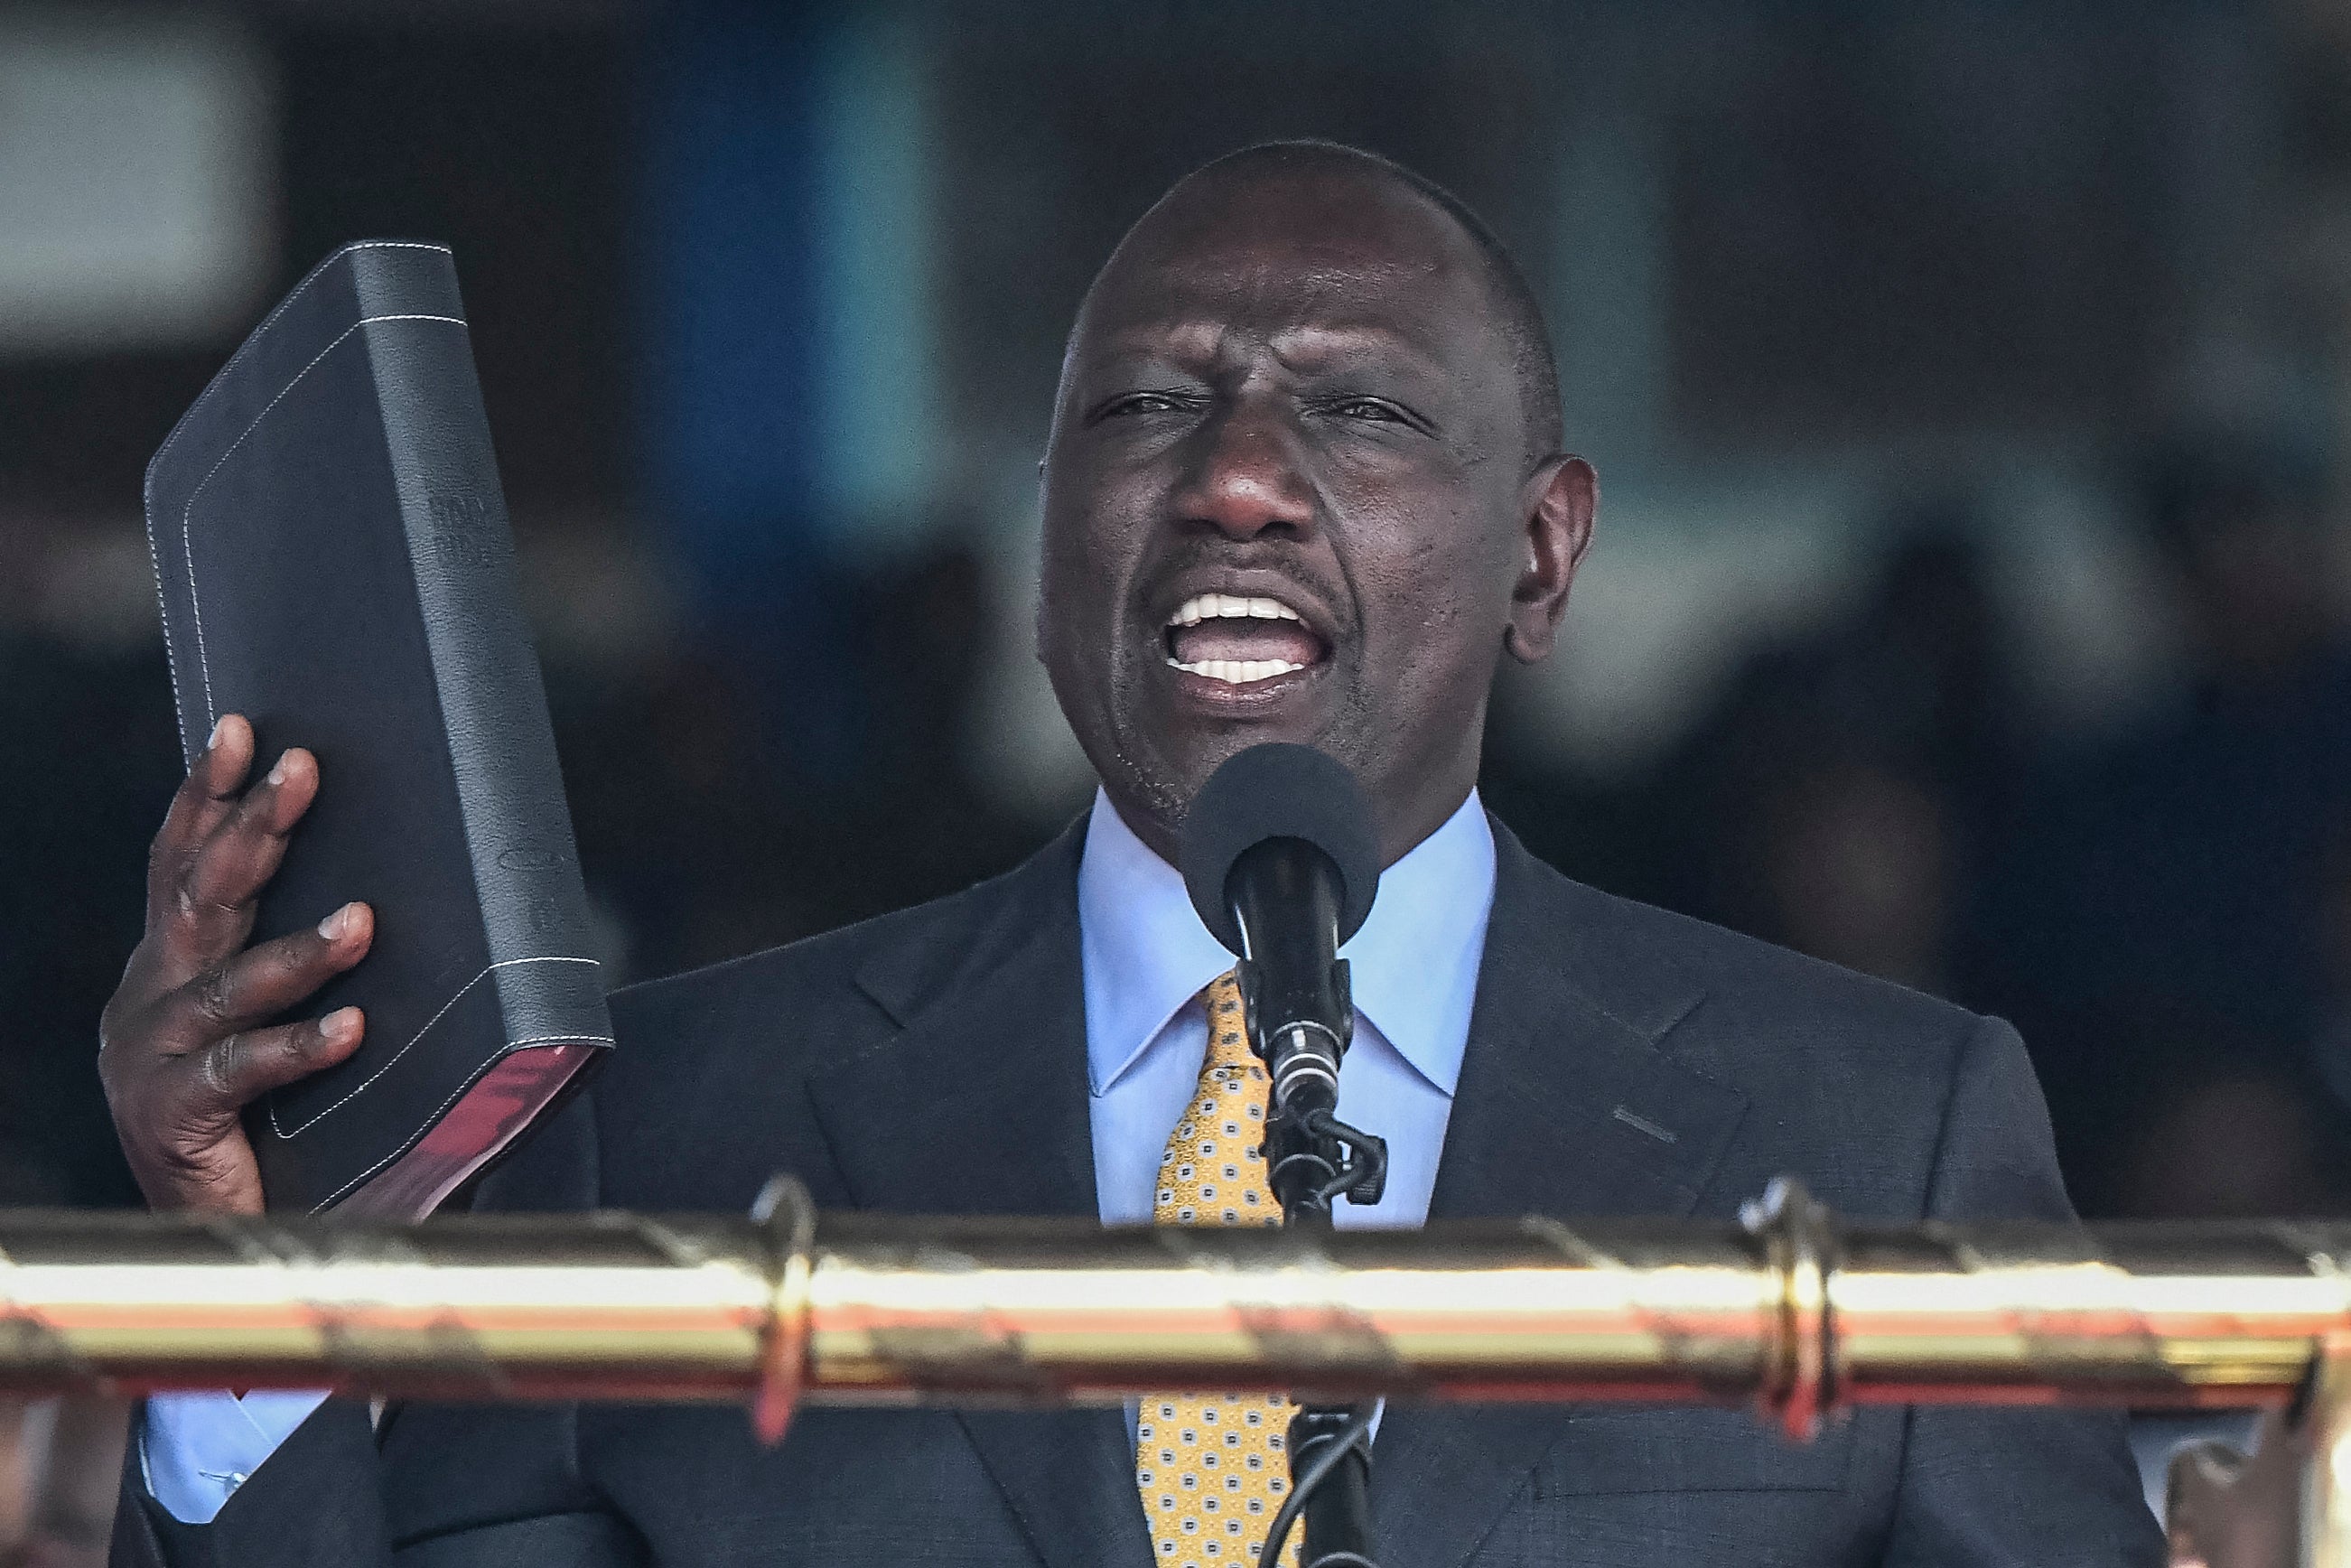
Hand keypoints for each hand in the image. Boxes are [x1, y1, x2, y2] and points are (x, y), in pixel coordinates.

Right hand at [98, 714, 371, 1213]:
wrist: (213, 1231)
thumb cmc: (260, 1114)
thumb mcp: (270, 1018)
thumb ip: (305, 960)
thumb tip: (389, 889)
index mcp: (170, 964)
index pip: (184, 860)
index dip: (210, 793)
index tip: (241, 728)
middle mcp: (148, 997)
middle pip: (200, 895)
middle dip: (251, 827)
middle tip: (303, 771)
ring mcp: (149, 1056)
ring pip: (228, 984)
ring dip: (300, 950)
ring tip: (363, 920)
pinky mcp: (169, 1116)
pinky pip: (240, 1071)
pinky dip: (299, 1047)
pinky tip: (353, 1029)